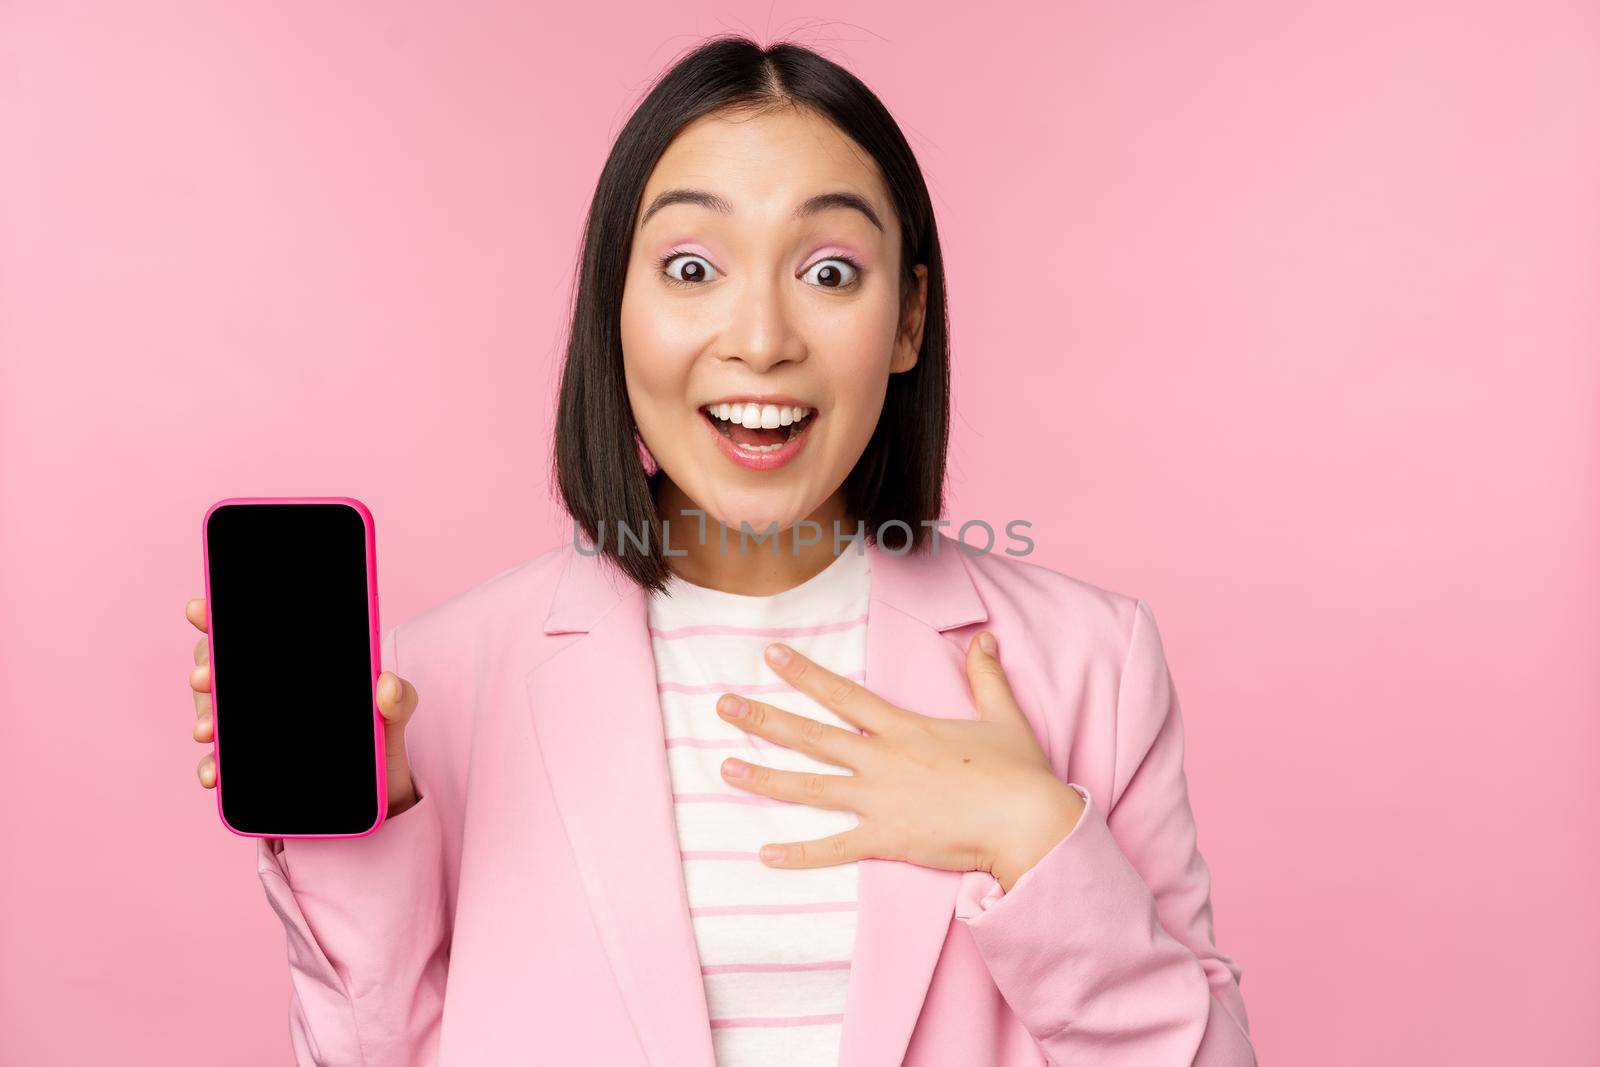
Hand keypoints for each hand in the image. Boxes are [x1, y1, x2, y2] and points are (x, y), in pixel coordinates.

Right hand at [185, 597, 423, 815]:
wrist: (380, 793)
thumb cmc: (380, 738)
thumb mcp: (394, 713)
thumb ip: (400, 697)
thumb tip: (386, 684)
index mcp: (296, 668)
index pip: (250, 634)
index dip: (220, 619)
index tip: (200, 609)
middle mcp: (266, 693)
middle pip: (220, 669)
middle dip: (205, 668)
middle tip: (205, 678)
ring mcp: (254, 730)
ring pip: (213, 714)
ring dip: (204, 718)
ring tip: (209, 728)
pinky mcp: (252, 770)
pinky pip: (222, 765)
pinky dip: (213, 768)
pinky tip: (214, 772)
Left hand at [714, 631, 1085, 891]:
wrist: (1028, 823)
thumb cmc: (1018, 773)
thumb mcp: (1003, 716)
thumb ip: (985, 676)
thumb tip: (986, 638)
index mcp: (904, 729)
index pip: (843, 694)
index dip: (805, 673)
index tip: (770, 655)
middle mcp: (882, 760)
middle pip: (812, 737)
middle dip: (764, 720)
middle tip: (723, 706)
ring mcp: (880, 801)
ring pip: (810, 788)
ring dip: (765, 779)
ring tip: (725, 769)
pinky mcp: (886, 839)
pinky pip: (834, 848)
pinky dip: (799, 854)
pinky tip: (765, 855)